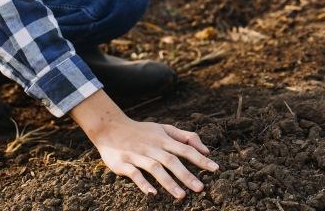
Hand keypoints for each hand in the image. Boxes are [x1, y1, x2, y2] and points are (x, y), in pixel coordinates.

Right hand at [70, 90, 218, 198]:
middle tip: (200, 188)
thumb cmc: (141, 131)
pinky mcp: (123, 163)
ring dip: (168, 182)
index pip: (185, 148)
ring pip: (155, 168)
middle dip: (186, 174)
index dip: (200, 158)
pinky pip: (134, 174)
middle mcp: (152, 147)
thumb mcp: (163, 128)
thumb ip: (185, 137)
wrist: (109, 127)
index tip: (215, 169)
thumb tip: (206, 149)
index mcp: (163, 139)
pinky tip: (152, 194)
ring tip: (181, 196)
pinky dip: (143, 183)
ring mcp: (137, 155)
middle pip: (171, 160)